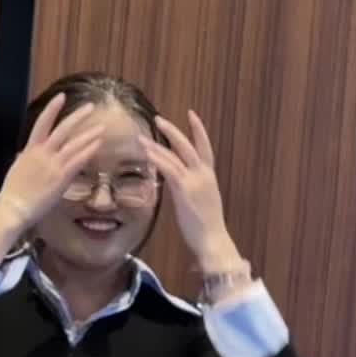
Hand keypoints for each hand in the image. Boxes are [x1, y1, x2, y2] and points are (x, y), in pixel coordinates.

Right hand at [0, 93, 103, 230]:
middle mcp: (42, 154)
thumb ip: (25, 159)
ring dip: (89, 134)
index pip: (42, 123)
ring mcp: (52, 165)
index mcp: (30, 150)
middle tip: (90, 107)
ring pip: (74, 144)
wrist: (13, 208)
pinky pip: (78, 161)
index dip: (52, 109)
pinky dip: (89, 151)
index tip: (60, 97)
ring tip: (101, 127)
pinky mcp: (61, 178)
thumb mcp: (18, 169)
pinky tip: (98, 145)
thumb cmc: (13, 193)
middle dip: (78, 117)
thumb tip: (26, 153)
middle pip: (63, 129)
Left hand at [145, 111, 242, 271]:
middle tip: (158, 119)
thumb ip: (192, 189)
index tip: (191, 115)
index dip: (198, 130)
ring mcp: (194, 182)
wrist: (213, 241)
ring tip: (142, 137)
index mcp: (209, 178)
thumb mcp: (201, 203)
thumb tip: (179, 184)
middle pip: (188, 145)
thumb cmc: (206, 228)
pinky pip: (169, 169)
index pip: (205, 148)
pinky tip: (146, 154)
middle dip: (173, 131)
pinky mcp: (184, 190)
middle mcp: (203, 175)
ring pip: (176, 155)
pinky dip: (158, 159)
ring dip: (158, 144)